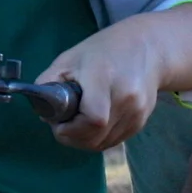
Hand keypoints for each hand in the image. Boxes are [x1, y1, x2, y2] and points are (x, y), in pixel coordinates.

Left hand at [38, 31, 164, 151]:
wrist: (147, 48)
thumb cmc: (102, 51)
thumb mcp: (68, 59)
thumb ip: (48, 84)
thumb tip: (44, 114)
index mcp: (105, 78)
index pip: (93, 120)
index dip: (72, 129)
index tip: (59, 122)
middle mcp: (127, 98)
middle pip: (96, 137)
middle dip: (73, 137)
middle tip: (63, 124)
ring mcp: (138, 112)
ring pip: (103, 144)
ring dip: (84, 139)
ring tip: (77, 121)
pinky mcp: (141, 122)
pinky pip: (113, 141)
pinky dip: (98, 138)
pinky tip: (92, 122)